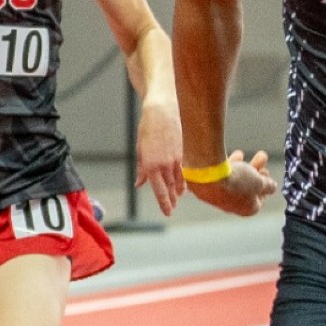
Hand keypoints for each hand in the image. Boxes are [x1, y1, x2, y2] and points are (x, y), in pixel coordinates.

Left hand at [137, 98, 185, 215]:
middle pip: (170, 188)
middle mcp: (164, 164)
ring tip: (178, 198)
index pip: (159, 191)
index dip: (164, 203)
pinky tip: (183, 184)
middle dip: (171, 200)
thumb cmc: (147, 129)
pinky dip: (184, 179)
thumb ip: (142, 170)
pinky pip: (184, 170)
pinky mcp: (183, 152)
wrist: (161, 112)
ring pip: (179, 180)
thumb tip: (140, 184)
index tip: (167, 213)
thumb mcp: (140, 150)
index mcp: (150, 165)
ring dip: (178, 191)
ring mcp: (176, 159)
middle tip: (171, 209)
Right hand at [186, 150, 278, 216]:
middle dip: (255, 171)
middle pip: (247, 188)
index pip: (259, 200)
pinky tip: (231, 155)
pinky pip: (221, 177)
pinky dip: (228, 166)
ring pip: (234, 180)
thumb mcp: (260, 182)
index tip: (266, 173)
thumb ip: (268, 185)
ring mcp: (219, 197)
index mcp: (247, 209)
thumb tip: (273, 187)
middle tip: (261, 157)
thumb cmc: (237, 182)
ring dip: (241, 166)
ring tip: (242, 153)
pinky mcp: (207, 187)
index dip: (265, 186)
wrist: (207, 178)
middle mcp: (233, 205)